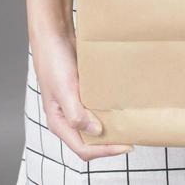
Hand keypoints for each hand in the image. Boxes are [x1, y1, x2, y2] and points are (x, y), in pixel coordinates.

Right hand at [31, 28, 132, 161]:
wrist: (53, 33)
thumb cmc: (53, 60)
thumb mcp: (64, 89)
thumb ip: (77, 114)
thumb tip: (96, 132)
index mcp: (59, 122)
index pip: (84, 148)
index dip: (105, 151)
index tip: (127, 145)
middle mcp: (67, 116)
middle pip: (90, 140)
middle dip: (110, 141)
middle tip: (132, 135)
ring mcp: (74, 103)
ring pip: (94, 122)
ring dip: (110, 125)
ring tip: (128, 122)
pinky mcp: (81, 90)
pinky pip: (96, 105)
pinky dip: (108, 107)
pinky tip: (120, 103)